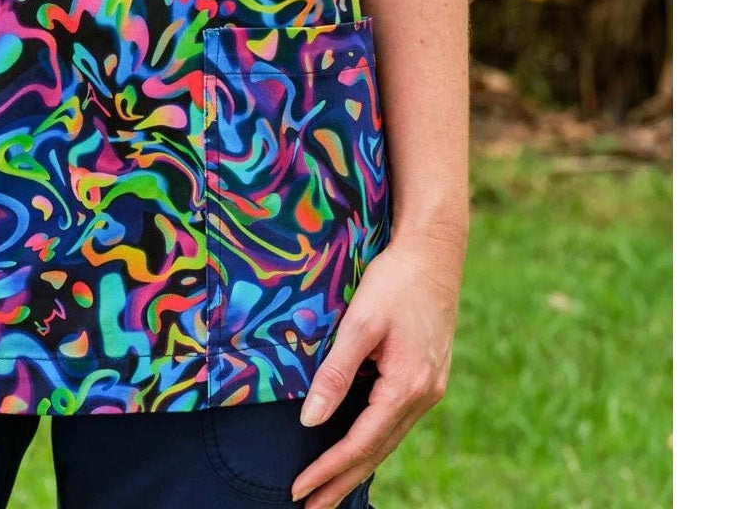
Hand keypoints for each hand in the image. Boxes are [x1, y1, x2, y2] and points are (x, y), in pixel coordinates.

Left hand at [288, 230, 464, 506]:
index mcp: (407, 387)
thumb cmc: (395, 280)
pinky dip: (374, 440)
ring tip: (329, 489)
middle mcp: (423, 396)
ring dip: (358, 465)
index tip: (299, 489)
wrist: (435, 252)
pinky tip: (359, 447)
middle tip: (309, 507)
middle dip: (342, 481)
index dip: (328, 469)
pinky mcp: (428, 377)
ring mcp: (429, 389)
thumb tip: (309, 420)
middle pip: (376, 451)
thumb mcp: (360, 322)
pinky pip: (396, 421)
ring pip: (388, 439)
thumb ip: (335, 373)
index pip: (361, 442)